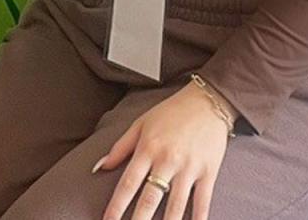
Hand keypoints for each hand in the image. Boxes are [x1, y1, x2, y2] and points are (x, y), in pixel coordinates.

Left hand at [93, 81, 231, 219]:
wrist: (208, 100)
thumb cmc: (172, 112)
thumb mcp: (141, 124)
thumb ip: (120, 147)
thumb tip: (99, 167)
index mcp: (148, 148)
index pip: (128, 184)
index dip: (116, 207)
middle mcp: (167, 160)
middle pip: (150, 199)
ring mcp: (189, 167)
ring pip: (175, 206)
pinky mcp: (209, 171)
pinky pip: (202, 201)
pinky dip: (198, 219)